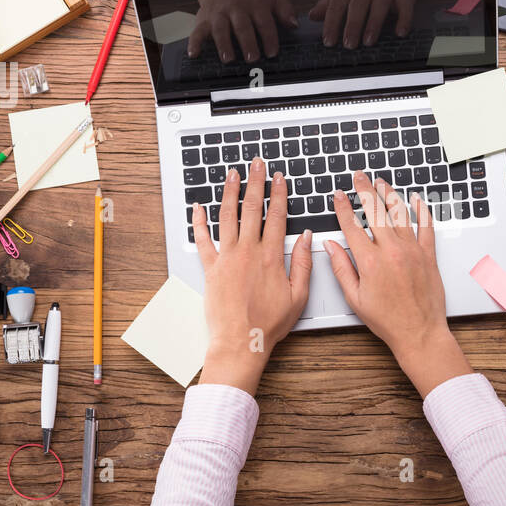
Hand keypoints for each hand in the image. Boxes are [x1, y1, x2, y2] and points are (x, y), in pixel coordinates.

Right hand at [183, 0, 297, 62]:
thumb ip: (285, 9)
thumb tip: (295, 24)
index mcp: (255, 4)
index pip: (264, 21)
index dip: (269, 37)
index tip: (272, 52)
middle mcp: (236, 9)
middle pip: (242, 26)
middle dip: (247, 42)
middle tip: (253, 58)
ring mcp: (219, 14)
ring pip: (220, 29)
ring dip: (224, 44)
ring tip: (228, 59)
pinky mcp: (204, 20)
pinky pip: (197, 31)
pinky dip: (194, 43)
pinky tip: (193, 54)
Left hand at [192, 158, 312, 395]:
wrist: (242, 341)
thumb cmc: (270, 323)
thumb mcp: (298, 295)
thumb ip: (303, 263)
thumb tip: (307, 238)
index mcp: (271, 256)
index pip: (276, 216)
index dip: (278, 194)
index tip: (279, 178)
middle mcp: (248, 252)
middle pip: (251, 208)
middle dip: (255, 183)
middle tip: (255, 164)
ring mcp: (227, 258)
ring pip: (227, 217)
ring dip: (229, 192)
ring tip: (231, 174)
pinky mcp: (211, 268)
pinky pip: (203, 240)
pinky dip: (199, 222)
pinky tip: (198, 207)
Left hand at [309, 0, 433, 48]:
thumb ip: (329, 3)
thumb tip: (311, 16)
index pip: (337, 2)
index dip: (332, 22)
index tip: (328, 41)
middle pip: (358, 3)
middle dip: (352, 25)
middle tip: (348, 45)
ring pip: (380, 3)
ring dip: (374, 23)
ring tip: (368, 42)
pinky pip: (406, 6)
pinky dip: (404, 20)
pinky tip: (400, 33)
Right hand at [325, 172, 471, 396]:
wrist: (419, 333)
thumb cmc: (388, 321)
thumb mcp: (355, 298)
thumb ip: (342, 268)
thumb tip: (330, 246)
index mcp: (370, 262)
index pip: (351, 226)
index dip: (343, 207)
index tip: (338, 195)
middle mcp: (391, 251)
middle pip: (375, 211)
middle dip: (365, 190)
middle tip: (359, 176)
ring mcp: (412, 250)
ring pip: (400, 213)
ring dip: (389, 194)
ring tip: (381, 182)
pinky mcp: (428, 255)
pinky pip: (426, 226)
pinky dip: (422, 210)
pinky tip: (416, 199)